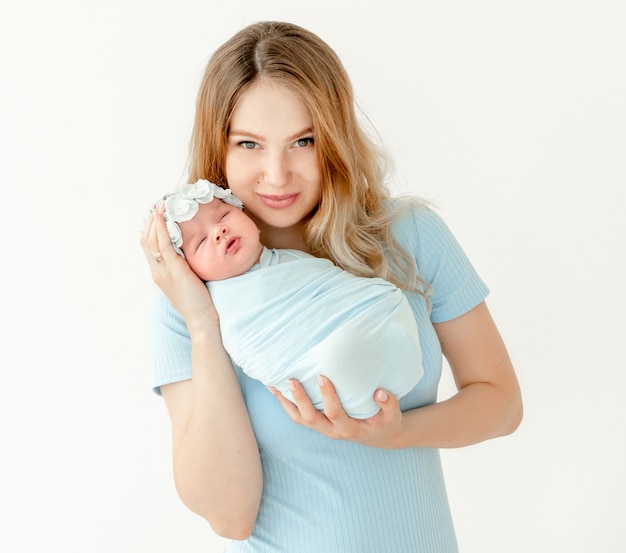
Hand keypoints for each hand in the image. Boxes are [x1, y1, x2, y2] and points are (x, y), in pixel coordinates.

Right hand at [140, 203, 218, 331]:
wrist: (202, 319)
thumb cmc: (199, 302)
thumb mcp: (188, 280)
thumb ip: (184, 266)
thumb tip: (190, 253)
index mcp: (159, 273)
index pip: (148, 246)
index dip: (150, 228)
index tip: (158, 213)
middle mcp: (157, 271)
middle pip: (145, 240)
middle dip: (150, 220)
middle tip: (159, 203)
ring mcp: (163, 271)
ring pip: (151, 240)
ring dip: (155, 220)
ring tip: (162, 204)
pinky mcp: (174, 270)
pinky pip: (163, 245)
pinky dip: (161, 229)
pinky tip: (163, 217)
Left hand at [268, 376, 405, 448]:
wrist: (379, 436)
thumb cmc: (385, 423)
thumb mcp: (393, 417)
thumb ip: (389, 405)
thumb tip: (380, 392)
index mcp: (349, 429)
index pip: (335, 413)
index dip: (327, 396)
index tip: (322, 376)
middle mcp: (331, 430)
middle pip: (310, 418)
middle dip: (299, 399)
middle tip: (291, 380)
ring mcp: (322, 428)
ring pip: (298, 418)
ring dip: (285, 402)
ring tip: (273, 384)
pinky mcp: (317, 423)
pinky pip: (297, 415)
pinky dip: (285, 403)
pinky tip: (276, 389)